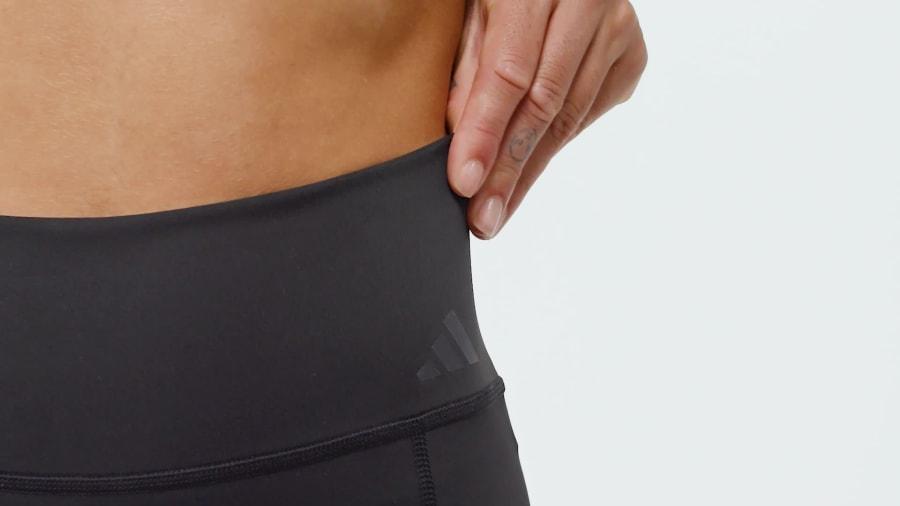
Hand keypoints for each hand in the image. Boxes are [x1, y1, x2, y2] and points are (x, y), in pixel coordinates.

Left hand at [446, 0, 646, 238]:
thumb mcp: (475, 6)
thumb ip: (469, 61)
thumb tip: (457, 133)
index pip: (510, 72)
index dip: (486, 131)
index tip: (464, 181)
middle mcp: (590, 5)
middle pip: (545, 104)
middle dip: (509, 169)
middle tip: (482, 218)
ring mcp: (618, 32)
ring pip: (570, 117)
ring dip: (529, 171)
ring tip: (498, 211)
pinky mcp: (631, 57)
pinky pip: (586, 114)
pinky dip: (552, 146)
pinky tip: (525, 172)